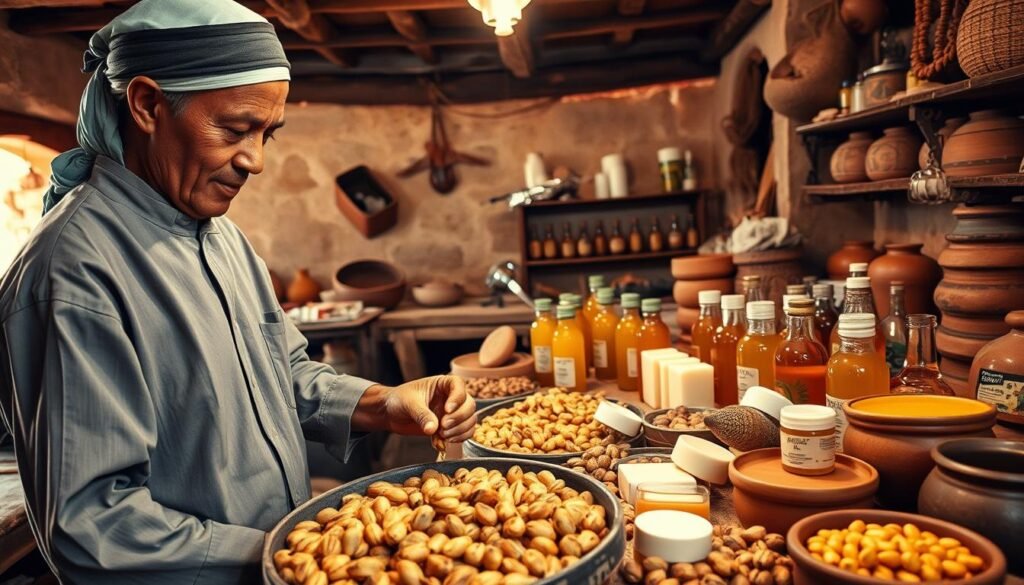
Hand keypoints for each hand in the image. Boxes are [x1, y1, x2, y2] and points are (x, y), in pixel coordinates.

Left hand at [353, 376, 476, 441]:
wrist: (390, 413)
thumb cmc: (398, 400)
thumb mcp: (409, 404)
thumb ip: (422, 415)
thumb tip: (433, 429)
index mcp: (442, 384)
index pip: (459, 386)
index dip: (457, 398)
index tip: (446, 410)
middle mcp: (450, 397)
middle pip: (469, 405)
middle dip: (459, 419)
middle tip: (443, 427)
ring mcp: (451, 413)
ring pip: (469, 420)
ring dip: (459, 431)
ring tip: (443, 436)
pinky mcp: (448, 427)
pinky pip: (462, 433)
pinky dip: (455, 440)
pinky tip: (440, 443)